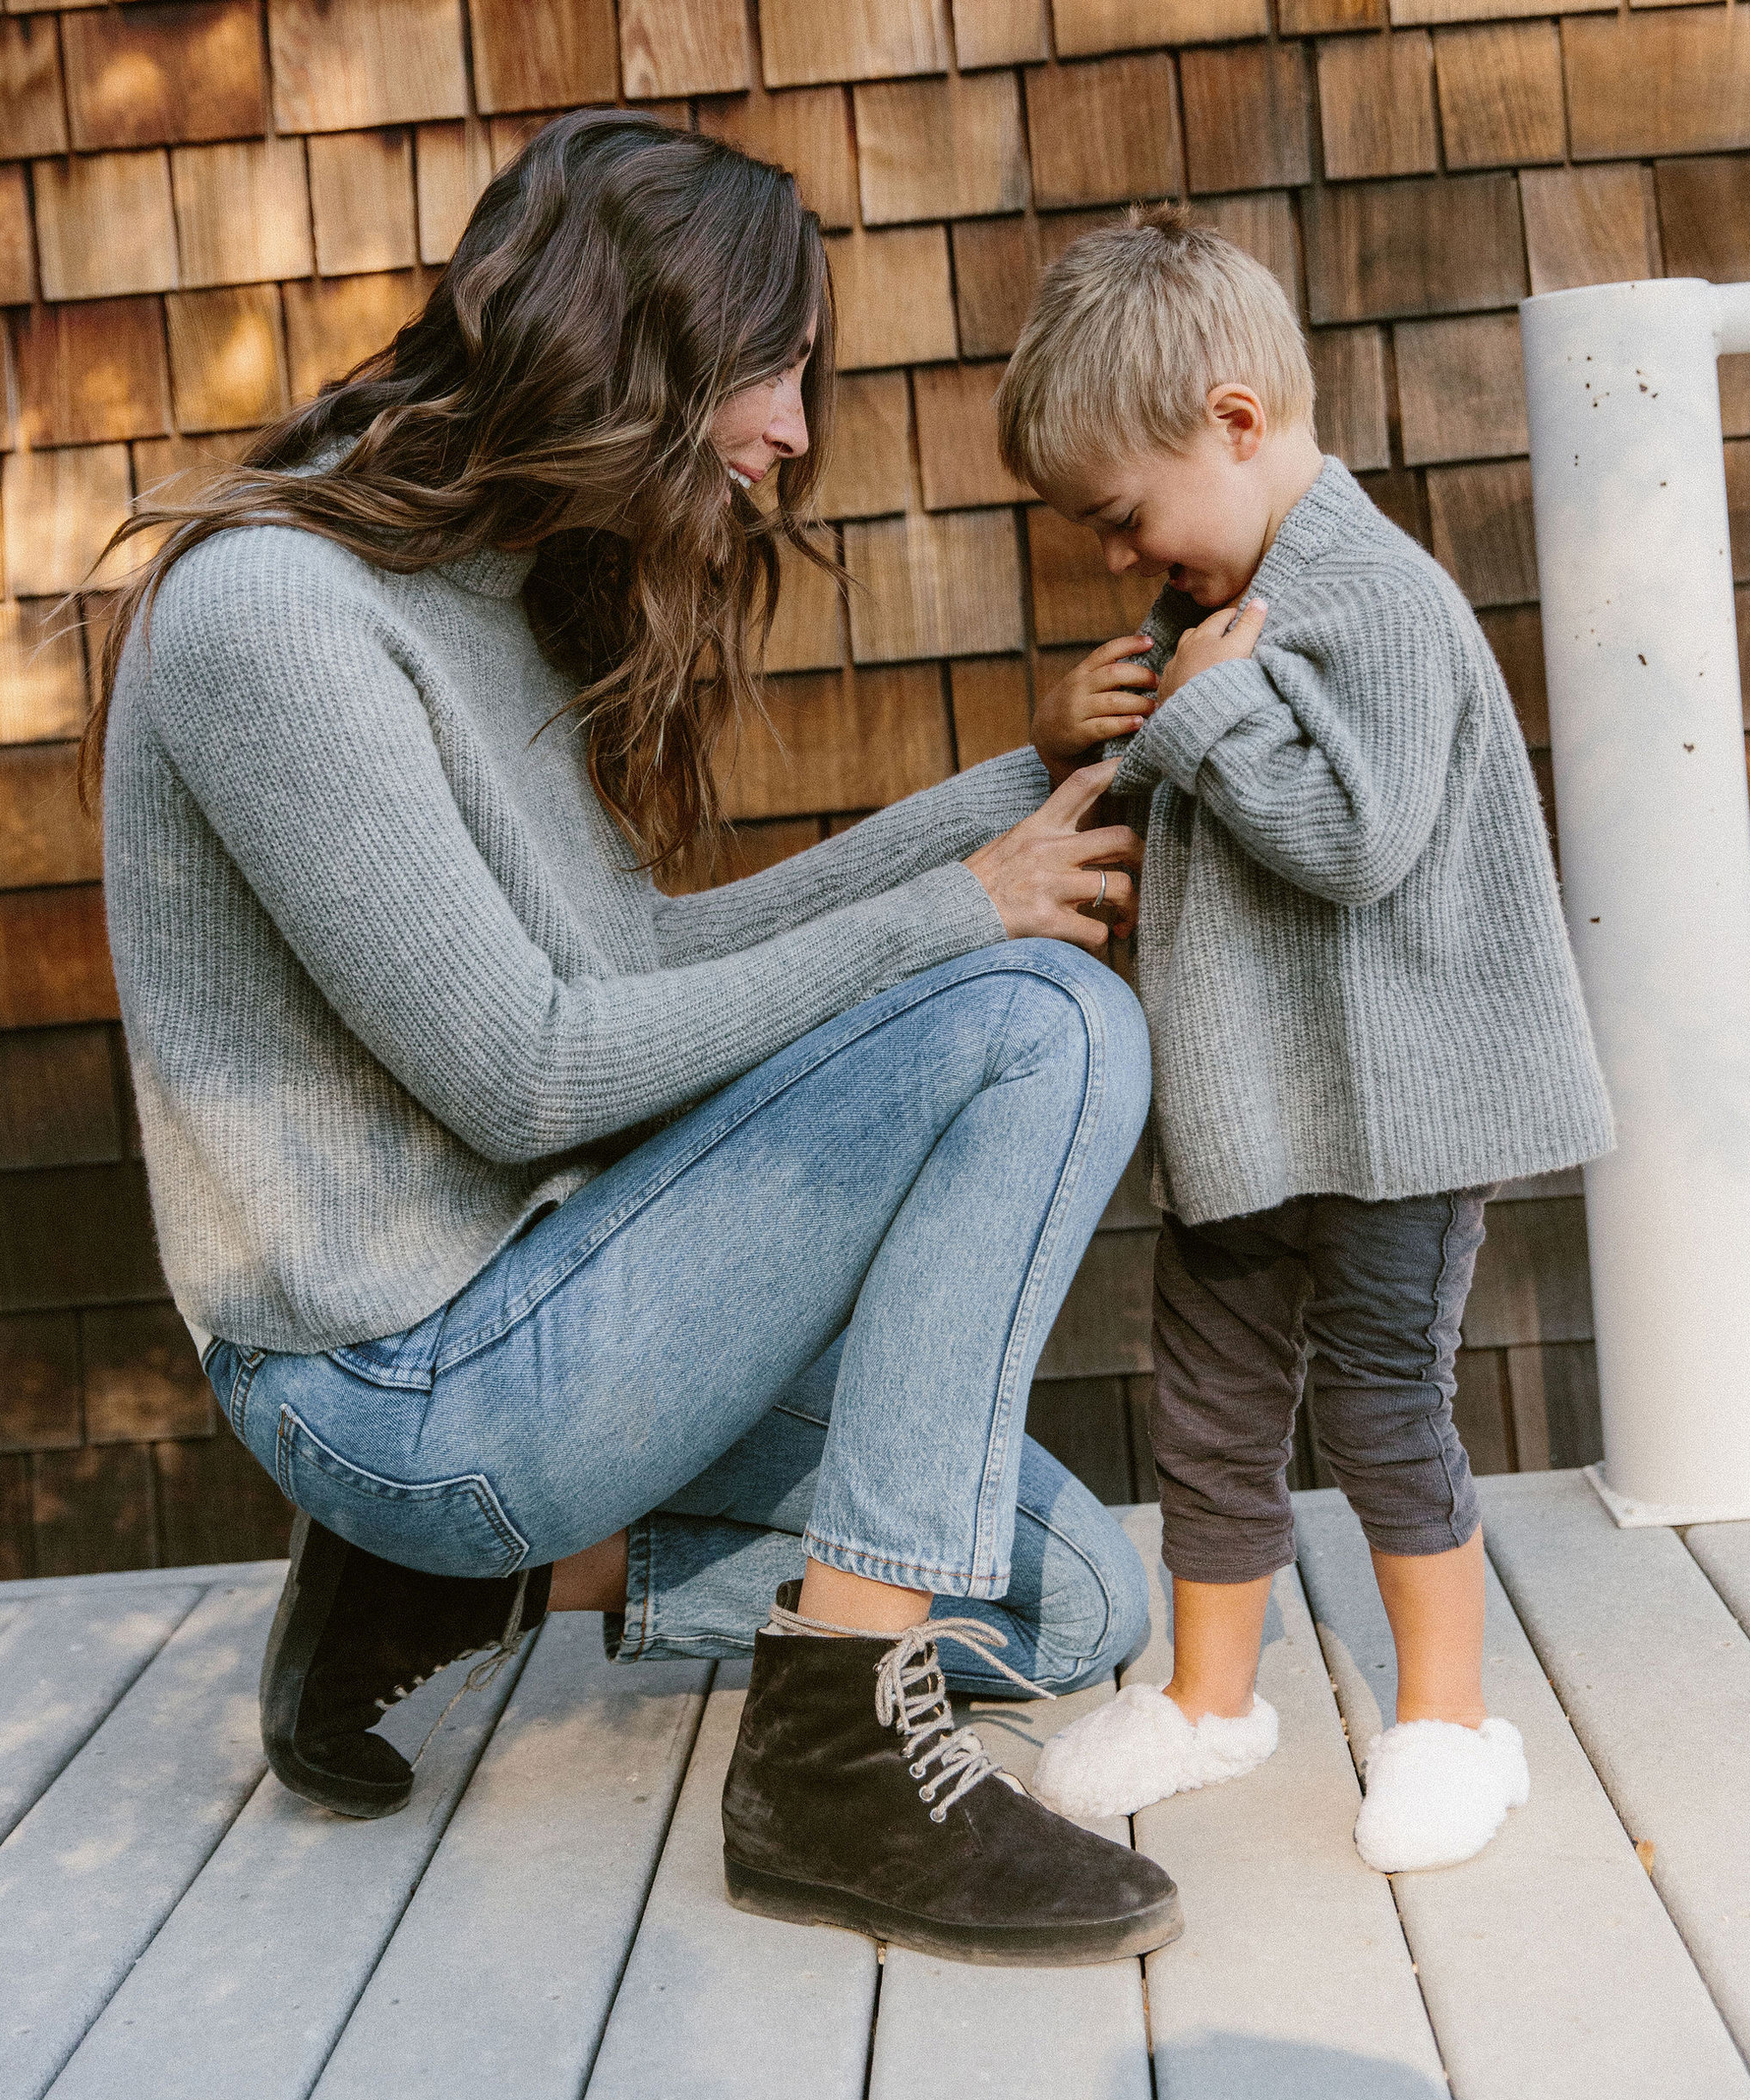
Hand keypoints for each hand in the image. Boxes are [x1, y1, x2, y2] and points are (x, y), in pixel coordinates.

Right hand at [964, 758, 1142, 953]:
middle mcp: (1049, 851)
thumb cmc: (982, 881)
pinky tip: (1094, 939)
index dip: (1114, 769)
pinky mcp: (1047, 921)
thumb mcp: (1011, 842)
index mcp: (1039, 827)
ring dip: (1131, 907)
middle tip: (1145, 871)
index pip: (1081, 785)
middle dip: (1143, 856)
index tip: (1134, 762)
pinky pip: (1096, 930)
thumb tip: (1080, 835)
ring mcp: (1050, 885)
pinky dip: (1102, 938)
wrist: (949, 914)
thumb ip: (1045, 835)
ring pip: (1120, 887)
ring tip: (1125, 920)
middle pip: (1121, 838)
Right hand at [1032, 633, 1159, 787]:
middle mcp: (1078, 687)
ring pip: (1113, 701)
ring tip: (1154, 707)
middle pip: (1114, 674)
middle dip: (1140, 676)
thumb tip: (1142, 662)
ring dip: (1139, 703)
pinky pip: (1105, 726)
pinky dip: (1124, 724)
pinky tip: (1138, 723)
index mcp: (1082, 672)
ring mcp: (1077, 710)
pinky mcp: (1078, 732)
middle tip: (1158, 683)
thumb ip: (1103, 674)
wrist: (1044, 735)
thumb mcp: (1081, 684)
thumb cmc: (1073, 707)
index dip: (1130, 644)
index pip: (1107, 651)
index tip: (1151, 642)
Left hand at [1160, 597, 1266, 701]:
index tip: (1240, 615)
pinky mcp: (1168, 691)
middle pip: (1196, 633)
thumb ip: (1249, 625)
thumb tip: (1259, 601)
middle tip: (1224, 634)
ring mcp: (1173, 672)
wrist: (1194, 716)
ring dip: (1194, 651)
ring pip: (1182, 654)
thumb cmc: (1219, 679)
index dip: (1232, 615)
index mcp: (1201, 637)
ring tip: (1205, 656)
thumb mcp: (1240, 648)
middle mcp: (1183, 652)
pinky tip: (1189, 679)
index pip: (1219, 618)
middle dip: (1210, 631)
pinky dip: (1183, 672)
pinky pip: (1175, 675)